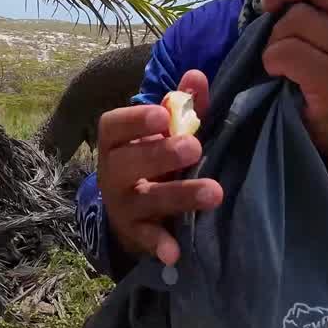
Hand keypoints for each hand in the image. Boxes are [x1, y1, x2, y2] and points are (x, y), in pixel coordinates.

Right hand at [96, 69, 223, 265]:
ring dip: (179, 195)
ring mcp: (123, 204)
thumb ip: (181, 106)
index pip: (114, 126)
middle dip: (160, 154)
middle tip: (194, 147)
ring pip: (146, 199)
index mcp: (116, 142)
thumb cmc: (151, 160)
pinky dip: (159, 245)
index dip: (135, 120)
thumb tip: (196, 75)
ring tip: (214, 192)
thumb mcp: (163, 134)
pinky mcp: (136, 233)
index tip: (163, 116)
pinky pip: (146, 239)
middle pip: (128, 162)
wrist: (129, 212)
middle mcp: (113, 173)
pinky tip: (175, 251)